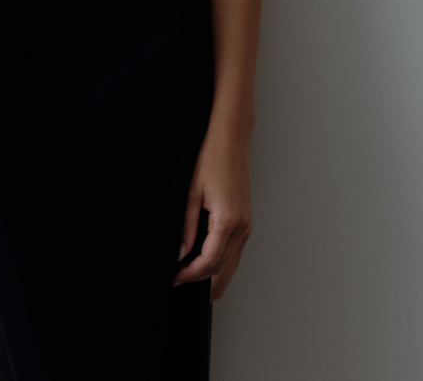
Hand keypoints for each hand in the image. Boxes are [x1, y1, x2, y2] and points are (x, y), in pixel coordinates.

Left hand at [172, 126, 251, 299]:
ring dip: (214, 277)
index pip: (209, 262)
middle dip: (202, 282)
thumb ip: (187, 227)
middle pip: (223, 269)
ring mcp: (247, 224)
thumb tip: (180, 253)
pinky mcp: (246, 220)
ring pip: (233, 264)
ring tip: (193, 280)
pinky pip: (237, 252)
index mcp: (228, 220)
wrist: (230, 140)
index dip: (190, 274)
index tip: (175, 277)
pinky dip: (224, 264)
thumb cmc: (211, 158)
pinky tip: (210, 265)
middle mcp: (242, 226)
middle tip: (181, 282)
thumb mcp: (191, 192)